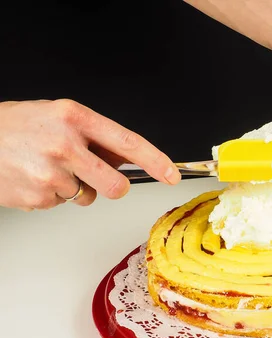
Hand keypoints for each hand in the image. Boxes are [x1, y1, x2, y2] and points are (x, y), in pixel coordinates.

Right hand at [0, 99, 180, 210]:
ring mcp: (51, 174)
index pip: (128, 143)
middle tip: (94, 176)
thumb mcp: (59, 117)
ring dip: (75, 188)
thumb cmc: (17, 126)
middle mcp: (65, 145)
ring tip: (47, 169)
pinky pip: (62, 204)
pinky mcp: (38, 197)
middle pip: (115, 186)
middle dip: (111, 187)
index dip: (155, 161)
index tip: (172, 175)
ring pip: (87, 197)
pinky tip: (34, 177)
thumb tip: (127, 159)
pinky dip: (52, 195)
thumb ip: (95, 137)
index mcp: (75, 118)